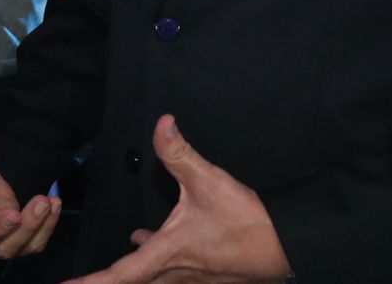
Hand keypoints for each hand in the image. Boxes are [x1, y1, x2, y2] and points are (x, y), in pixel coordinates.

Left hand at [64, 115, 289, 283]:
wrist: (286, 248)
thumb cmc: (247, 222)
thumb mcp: (210, 182)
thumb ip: (181, 154)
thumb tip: (162, 124)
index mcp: (167, 254)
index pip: (120, 274)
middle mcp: (174, 274)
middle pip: (131, 283)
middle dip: (105, 283)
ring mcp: (189, 279)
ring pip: (149, 279)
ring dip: (127, 273)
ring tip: (106, 270)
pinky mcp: (202, 275)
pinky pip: (165, 272)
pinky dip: (148, 261)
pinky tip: (143, 240)